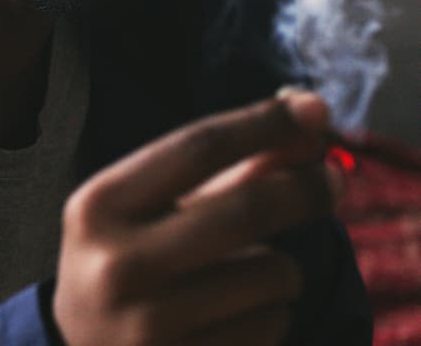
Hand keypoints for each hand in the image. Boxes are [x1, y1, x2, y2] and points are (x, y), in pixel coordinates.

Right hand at [52, 91, 344, 345]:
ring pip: (271, 273)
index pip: (196, 148)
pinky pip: (270, 324)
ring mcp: (148, 322)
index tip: (311, 110)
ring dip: (282, 267)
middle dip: (304, 188)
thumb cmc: (126, 261)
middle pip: (245, 208)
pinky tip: (236, 314)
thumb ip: (228, 165)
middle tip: (334, 180)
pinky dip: (271, 312)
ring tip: (249, 274)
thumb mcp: (151, 208)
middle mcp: (117, 262)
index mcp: (99, 206)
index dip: (263, 123)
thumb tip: (308, 111)